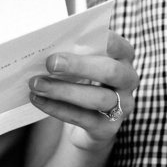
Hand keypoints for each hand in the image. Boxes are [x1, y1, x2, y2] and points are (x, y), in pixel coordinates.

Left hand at [29, 31, 137, 151]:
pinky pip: (84, 118)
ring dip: (63, 91)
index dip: (98, 41)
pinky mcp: (108, 128)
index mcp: (124, 56)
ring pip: (98, 98)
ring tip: (36, 85)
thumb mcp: (82, 62)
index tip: (71, 38)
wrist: (88, 120)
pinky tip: (39, 100)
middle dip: (79, 66)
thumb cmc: (82, 80)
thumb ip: (73, 51)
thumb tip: (45, 42)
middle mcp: (129, 80)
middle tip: (50, 62)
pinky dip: (58, 109)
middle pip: (110, 71)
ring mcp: (122, 106)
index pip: (117, 44)